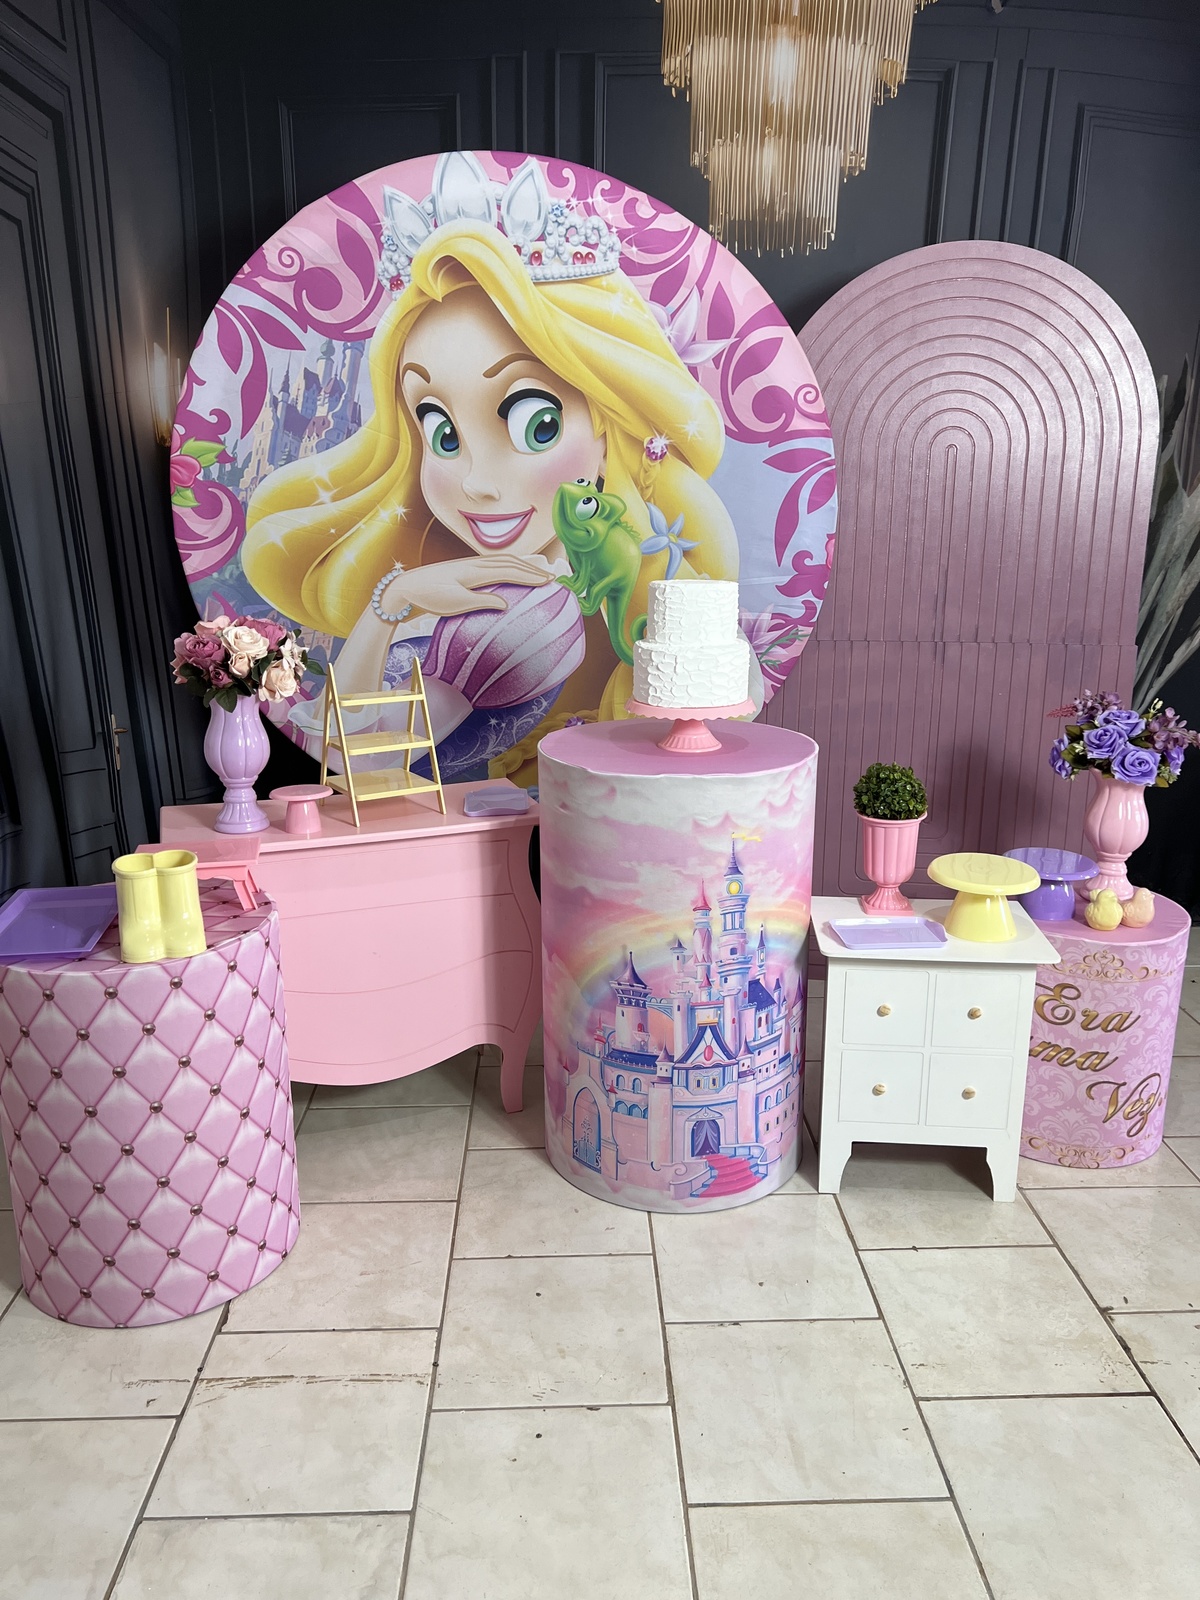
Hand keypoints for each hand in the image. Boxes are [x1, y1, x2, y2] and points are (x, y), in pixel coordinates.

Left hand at [378, 554, 552, 617]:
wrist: (407, 587)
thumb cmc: (430, 597)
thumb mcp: (455, 604)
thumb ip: (481, 602)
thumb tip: (506, 604)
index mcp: (475, 572)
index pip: (510, 572)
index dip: (531, 576)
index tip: (549, 582)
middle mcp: (475, 564)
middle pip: (511, 563)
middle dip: (533, 569)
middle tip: (553, 577)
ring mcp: (471, 564)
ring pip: (504, 560)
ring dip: (524, 565)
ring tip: (540, 571)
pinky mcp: (466, 567)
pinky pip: (495, 563)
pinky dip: (510, 564)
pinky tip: (514, 569)